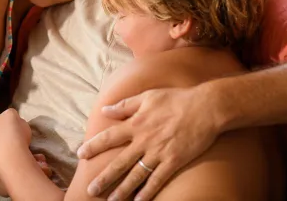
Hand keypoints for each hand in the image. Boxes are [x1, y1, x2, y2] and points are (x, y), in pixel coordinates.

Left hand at [0, 108, 31, 162]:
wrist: (10, 156)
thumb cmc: (22, 142)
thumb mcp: (27, 129)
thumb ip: (20, 123)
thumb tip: (15, 124)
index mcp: (9, 113)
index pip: (11, 114)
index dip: (14, 122)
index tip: (17, 130)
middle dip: (2, 127)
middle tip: (9, 138)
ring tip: (2, 147)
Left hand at [77, 85, 221, 200]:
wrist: (204, 108)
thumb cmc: (176, 99)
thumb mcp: (147, 97)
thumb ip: (125, 105)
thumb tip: (105, 110)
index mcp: (136, 123)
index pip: (109, 137)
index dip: (93, 146)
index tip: (81, 154)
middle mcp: (144, 140)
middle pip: (119, 163)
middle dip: (104, 178)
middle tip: (91, 190)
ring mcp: (158, 152)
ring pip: (136, 176)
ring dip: (122, 190)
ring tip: (111, 200)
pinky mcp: (173, 161)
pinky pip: (157, 180)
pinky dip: (147, 192)